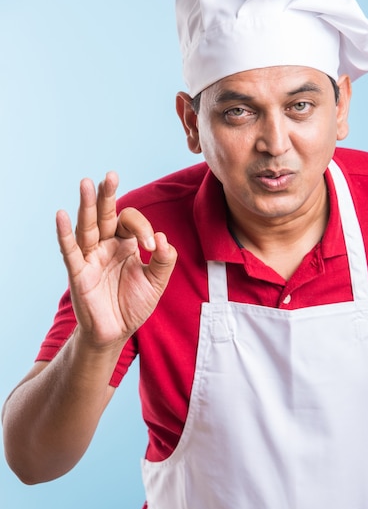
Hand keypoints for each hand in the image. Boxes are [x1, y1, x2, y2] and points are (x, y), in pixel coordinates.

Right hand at [56, 171, 176, 347]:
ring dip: (87, 206)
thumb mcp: (156, 283)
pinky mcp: (78, 273)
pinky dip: (65, 234)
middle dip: (108, 195)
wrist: (116, 333)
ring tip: (86, 183)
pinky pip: (70, 251)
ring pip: (87, 227)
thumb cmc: (133, 305)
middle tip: (110, 175)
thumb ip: (164, 262)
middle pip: (105, 215)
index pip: (130, 222)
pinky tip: (62, 215)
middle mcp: (106, 245)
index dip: (143, 229)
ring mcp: (90, 257)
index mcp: (125, 244)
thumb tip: (164, 238)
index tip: (153, 247)